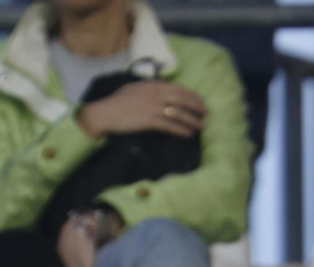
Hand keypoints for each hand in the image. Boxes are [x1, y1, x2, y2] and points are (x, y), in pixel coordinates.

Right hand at [78, 80, 207, 139]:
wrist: (106, 112)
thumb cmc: (117, 102)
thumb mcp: (134, 88)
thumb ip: (149, 88)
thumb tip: (161, 90)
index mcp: (154, 85)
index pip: (179, 88)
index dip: (193, 95)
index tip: (200, 101)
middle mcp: (156, 94)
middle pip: (183, 99)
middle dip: (197, 107)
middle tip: (207, 114)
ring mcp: (154, 107)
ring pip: (179, 113)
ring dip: (193, 120)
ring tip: (202, 127)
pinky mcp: (150, 120)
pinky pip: (170, 125)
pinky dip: (181, 130)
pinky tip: (189, 134)